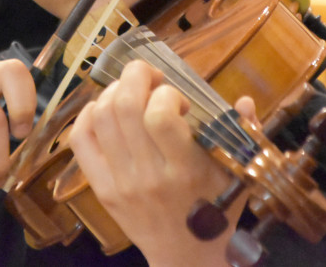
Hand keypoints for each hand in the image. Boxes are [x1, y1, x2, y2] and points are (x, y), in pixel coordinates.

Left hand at [69, 61, 255, 266]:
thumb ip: (241, 135)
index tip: (179, 99)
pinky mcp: (102, 188)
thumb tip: (245, 101)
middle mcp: (147, 175)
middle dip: (136, 76)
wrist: (185, 257)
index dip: (166, 93)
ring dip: (114, 90)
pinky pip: (81, 140)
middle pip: (124, 107)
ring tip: (131, 90)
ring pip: (101, 117)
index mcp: (184, 170)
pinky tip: (106, 108)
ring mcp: (120, 182)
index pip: (159, 116)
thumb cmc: (215, 212)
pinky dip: (88, 114)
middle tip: (151, 76)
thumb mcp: (236, 176)